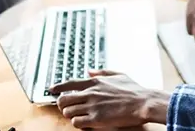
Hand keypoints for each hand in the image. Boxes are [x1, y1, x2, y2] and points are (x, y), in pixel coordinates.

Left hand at [49, 70, 169, 128]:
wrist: (142, 103)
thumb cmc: (133, 90)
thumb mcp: (118, 74)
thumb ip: (102, 72)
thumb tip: (90, 71)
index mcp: (94, 81)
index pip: (69, 83)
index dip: (57, 87)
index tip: (51, 89)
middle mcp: (90, 93)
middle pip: (64, 100)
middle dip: (63, 104)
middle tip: (67, 107)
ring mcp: (92, 106)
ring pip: (68, 112)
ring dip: (71, 114)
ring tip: (78, 115)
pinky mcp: (96, 119)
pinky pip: (77, 122)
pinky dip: (78, 123)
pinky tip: (84, 121)